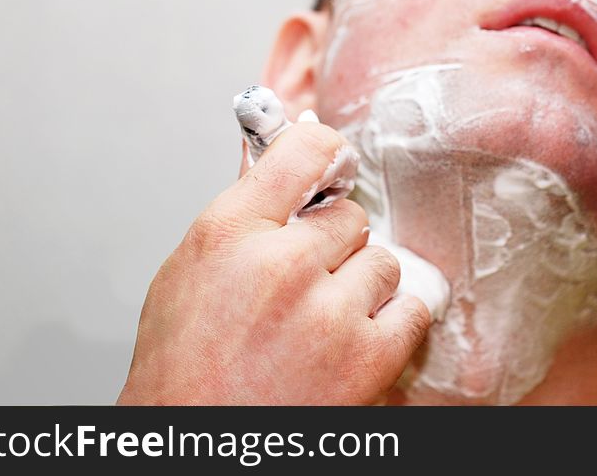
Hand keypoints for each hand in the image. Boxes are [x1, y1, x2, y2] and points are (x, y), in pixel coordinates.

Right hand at [117, 122, 430, 404]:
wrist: (196, 447)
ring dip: (361, 286)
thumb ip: (242, 210)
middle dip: (333, 244)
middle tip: (306, 280)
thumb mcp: (190, 270)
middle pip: (350, 215)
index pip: (305, 150)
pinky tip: (355, 339)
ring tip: (321, 321)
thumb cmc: (183, 368)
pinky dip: (391, 322)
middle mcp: (282, 264)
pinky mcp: (368, 357)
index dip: (326, 151)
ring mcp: (329, 311)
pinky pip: (412, 308)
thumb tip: (276, 156)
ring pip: (383, 262)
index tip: (333, 163)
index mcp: (230, 233)